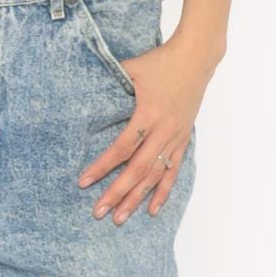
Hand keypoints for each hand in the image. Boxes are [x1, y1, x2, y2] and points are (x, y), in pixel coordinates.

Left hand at [79, 34, 210, 221]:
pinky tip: (153, 210)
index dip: (102, 167)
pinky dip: (163, 192)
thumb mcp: (131, 67)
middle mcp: (163, 130)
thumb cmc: (160, 61)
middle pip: (138, 169)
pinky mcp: (183, 139)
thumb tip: (79, 88)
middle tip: (99, 212)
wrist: (196, 59)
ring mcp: (175, 137)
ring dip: (137, 198)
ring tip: (120, 218)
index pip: (122, 148)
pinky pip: (172, 171)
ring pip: (155, 175)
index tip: (84, 182)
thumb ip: (108, 80)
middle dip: (117, 193)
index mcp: (148, 114)